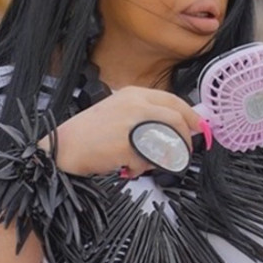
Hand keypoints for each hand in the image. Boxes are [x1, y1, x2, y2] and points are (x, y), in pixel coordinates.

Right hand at [48, 86, 202, 177]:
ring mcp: (133, 123)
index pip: (174, 100)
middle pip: (177, 120)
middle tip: (184, 154)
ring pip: (167, 142)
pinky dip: (141, 168)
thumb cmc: (89, 134)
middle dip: (185, 140)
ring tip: (144, 163)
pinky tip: (127, 167)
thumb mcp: (118, 112)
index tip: (199, 128)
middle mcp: (136, 104)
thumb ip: (145, 116)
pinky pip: (150, 160)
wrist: (63, 147)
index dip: (190, 116)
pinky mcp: (129, 144)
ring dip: (161, 158)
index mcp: (134, 94)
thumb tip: (175, 128)